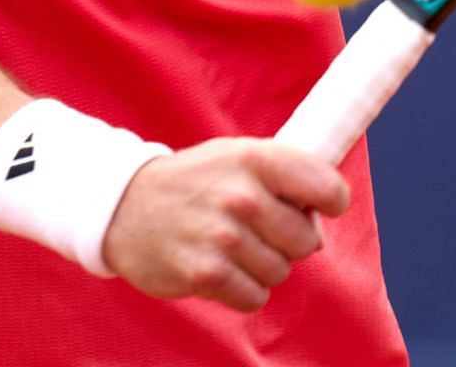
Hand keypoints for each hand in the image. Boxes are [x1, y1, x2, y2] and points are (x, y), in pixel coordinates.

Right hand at [102, 137, 349, 311]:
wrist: (124, 207)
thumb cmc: (193, 183)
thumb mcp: (237, 158)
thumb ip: (284, 180)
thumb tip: (320, 231)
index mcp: (255, 158)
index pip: (327, 188)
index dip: (331, 201)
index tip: (319, 206)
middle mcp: (241, 195)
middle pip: (306, 240)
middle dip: (287, 241)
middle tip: (256, 229)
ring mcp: (223, 236)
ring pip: (280, 271)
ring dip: (260, 266)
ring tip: (229, 245)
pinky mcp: (206, 273)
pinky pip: (254, 297)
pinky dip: (241, 290)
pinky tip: (219, 267)